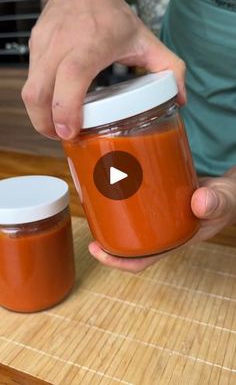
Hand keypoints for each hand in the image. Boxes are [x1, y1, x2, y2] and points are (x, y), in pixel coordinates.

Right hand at [22, 0, 185, 139]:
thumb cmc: (110, 14)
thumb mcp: (145, 39)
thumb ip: (170, 68)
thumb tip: (180, 99)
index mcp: (92, 42)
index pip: (71, 75)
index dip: (66, 107)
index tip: (70, 132)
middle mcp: (62, 44)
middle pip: (39, 91)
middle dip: (46, 124)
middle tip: (64, 138)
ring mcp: (43, 46)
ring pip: (29, 90)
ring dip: (41, 116)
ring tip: (59, 127)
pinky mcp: (33, 49)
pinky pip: (30, 82)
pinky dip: (40, 102)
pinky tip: (55, 107)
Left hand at [88, 167, 235, 271]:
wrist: (226, 190)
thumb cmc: (224, 202)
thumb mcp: (222, 203)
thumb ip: (215, 203)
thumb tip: (200, 202)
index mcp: (172, 242)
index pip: (140, 260)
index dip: (116, 261)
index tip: (96, 250)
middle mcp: (161, 233)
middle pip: (127, 243)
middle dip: (105, 235)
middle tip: (89, 213)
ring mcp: (157, 217)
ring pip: (129, 223)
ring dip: (111, 214)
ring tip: (94, 196)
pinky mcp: (157, 200)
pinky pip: (136, 202)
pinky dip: (123, 195)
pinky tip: (113, 179)